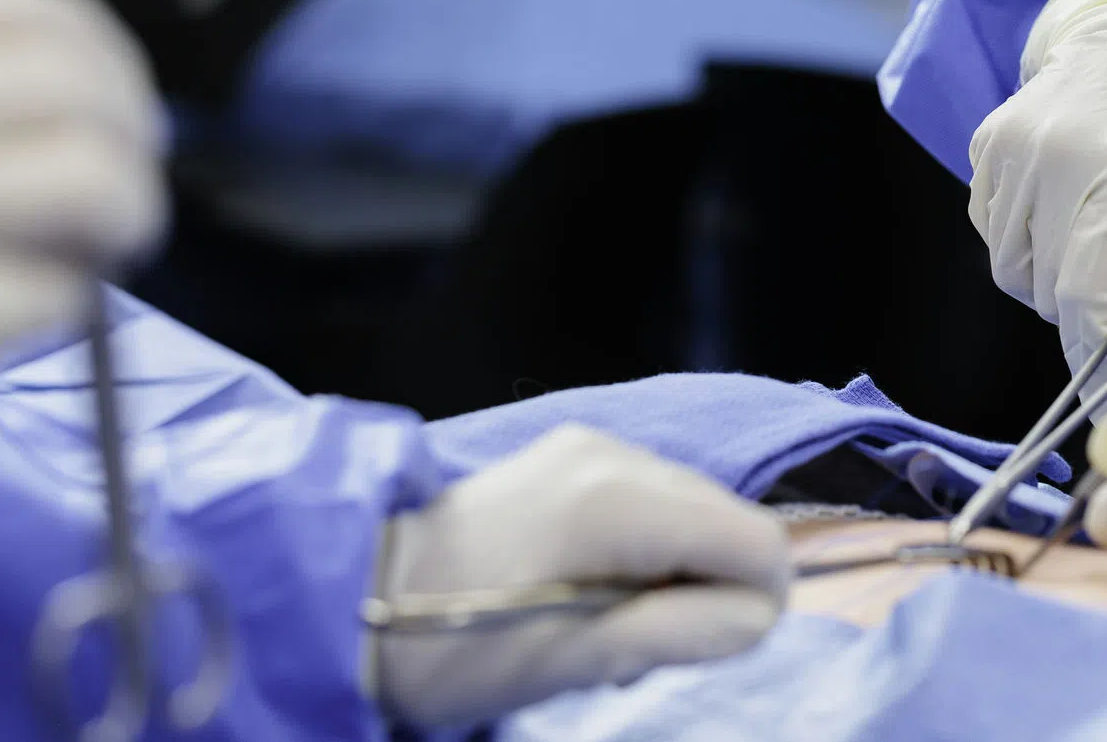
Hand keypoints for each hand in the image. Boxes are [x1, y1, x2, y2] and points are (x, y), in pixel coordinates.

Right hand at [0, 0, 165, 599]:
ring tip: (91, 254)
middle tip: (120, 194)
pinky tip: (14, 321)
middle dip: (128, 138)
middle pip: (66, 80)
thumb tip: (102, 82)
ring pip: (88, 176)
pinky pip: (56, 292)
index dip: (92, 44)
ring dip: (124, 218)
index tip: (114, 101)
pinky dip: (66, 307)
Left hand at [370, 426, 790, 729]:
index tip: (694, 652)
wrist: (348, 596)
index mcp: (620, 502)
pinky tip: (588, 585)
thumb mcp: (569, 661)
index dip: (752, 606)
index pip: (756, 543)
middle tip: (633, 645)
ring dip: (675, 572)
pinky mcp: (572, 452)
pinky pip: (653, 500)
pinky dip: (645, 548)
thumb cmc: (452, 648)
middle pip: (730, 521)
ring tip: (600, 620)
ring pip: (695, 511)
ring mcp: (592, 445)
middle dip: (708, 588)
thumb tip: (758, 615)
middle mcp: (617, 453)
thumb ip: (677, 633)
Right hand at [968, 0, 1106, 374]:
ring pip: (1013, 270)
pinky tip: (1074, 222)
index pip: (1087, 294)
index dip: (1094, 362)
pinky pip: (993, 231)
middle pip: (1050, 292)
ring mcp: (1013, 148)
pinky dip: (1027, 247)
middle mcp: (1055, 157)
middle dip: (1092, 317)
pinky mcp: (988, 144)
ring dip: (1056, 286)